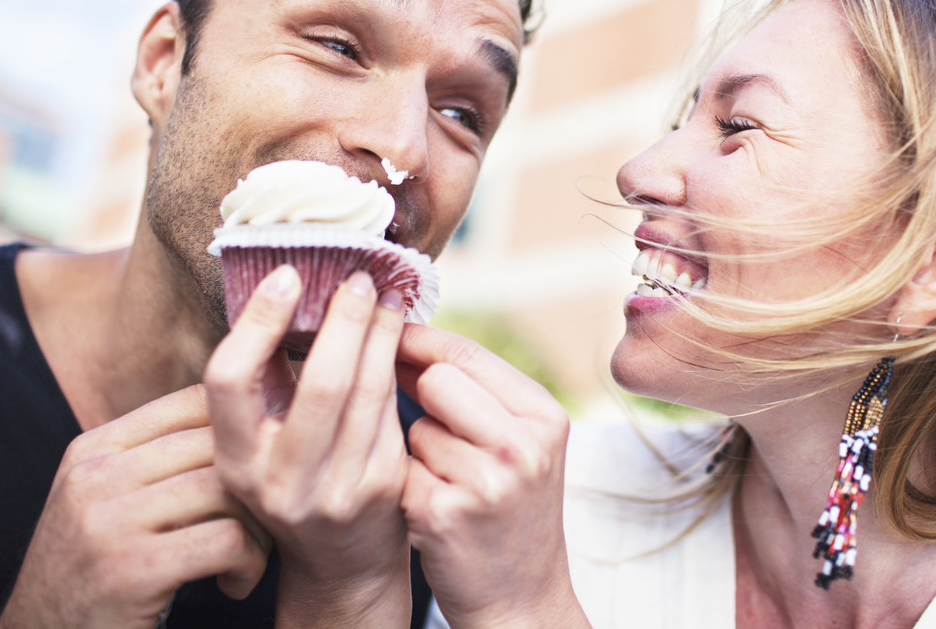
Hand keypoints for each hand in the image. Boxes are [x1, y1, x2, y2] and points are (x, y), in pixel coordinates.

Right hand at [0, 385, 270, 628]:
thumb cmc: (91, 575)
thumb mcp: (104, 502)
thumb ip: (154, 461)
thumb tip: (240, 420)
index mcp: (93, 449)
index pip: (194, 401)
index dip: (244, 431)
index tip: (258, 472)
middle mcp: (95, 476)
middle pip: (218, 444)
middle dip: (258, 482)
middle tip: (263, 523)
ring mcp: (108, 522)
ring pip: (228, 488)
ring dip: (258, 527)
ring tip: (247, 557)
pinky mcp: (130, 572)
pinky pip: (227, 540)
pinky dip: (249, 563)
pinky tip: (233, 584)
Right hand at [204, 267, 410, 627]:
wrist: (339, 561)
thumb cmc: (294, 478)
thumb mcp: (259, 440)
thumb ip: (264, 379)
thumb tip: (285, 285)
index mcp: (234, 460)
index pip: (228, 380)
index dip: (256, 321)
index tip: (287, 274)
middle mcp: (278, 481)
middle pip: (319, 383)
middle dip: (345, 319)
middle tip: (358, 276)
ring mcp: (334, 490)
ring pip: (365, 392)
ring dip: (380, 333)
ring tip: (385, 294)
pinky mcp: (380, 488)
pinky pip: (390, 410)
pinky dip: (395, 365)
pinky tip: (398, 336)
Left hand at [398, 325, 589, 628]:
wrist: (522, 601)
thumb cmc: (513, 512)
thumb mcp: (523, 444)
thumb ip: (478, 392)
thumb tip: (400, 338)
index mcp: (544, 416)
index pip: (467, 352)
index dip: (421, 341)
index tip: (391, 336)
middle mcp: (521, 445)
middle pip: (435, 381)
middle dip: (423, 399)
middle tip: (441, 434)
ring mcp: (484, 482)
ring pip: (414, 427)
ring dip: (419, 451)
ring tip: (452, 485)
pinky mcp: (443, 514)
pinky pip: (400, 470)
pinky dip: (409, 486)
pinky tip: (437, 511)